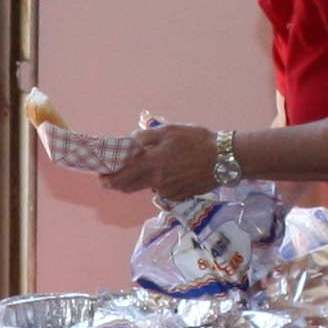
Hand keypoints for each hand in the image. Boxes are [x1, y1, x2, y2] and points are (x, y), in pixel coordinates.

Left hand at [101, 122, 222, 199]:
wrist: (225, 159)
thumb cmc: (197, 141)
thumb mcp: (169, 131)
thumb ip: (145, 137)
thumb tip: (129, 142)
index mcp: (151, 164)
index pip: (120, 178)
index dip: (107, 179)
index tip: (101, 176)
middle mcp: (156, 182)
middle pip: (129, 188)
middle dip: (120, 181)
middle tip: (119, 171)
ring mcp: (168, 192)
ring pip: (147, 188)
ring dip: (144, 179)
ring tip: (155, 164)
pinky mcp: (179, 196)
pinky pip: (163, 191)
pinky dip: (161, 182)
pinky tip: (173, 170)